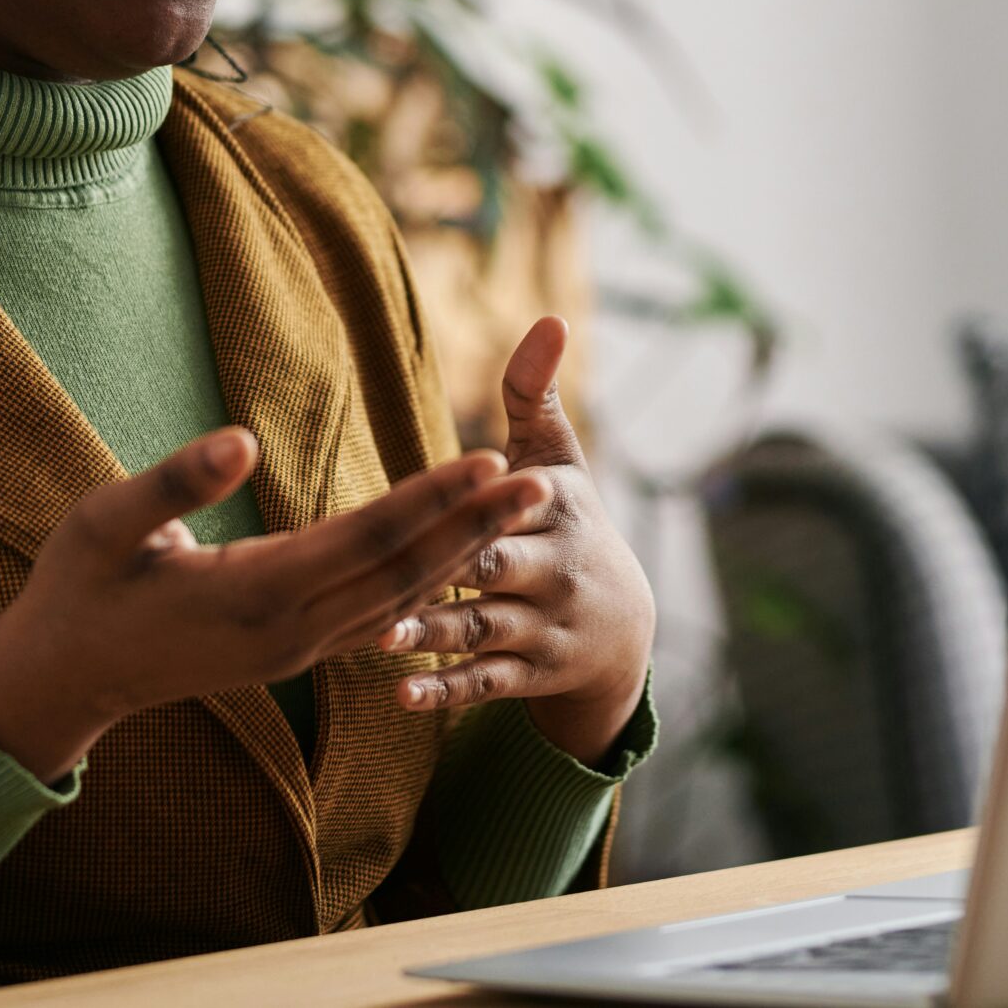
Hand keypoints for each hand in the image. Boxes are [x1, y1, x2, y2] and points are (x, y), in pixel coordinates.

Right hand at [0, 425, 552, 780]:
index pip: (367, 537)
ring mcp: (294, 650)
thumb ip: (175, 481)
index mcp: (253, 591)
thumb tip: (240, 437)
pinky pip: (374, 616)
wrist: (63, 677)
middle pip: (404, 572)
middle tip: (543, 480)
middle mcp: (289, 630)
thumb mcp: (106, 522)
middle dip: (475, 525)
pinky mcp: (290, 654)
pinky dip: (424, 582)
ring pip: (399, 599)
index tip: (489, 460)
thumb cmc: (79, 587)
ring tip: (516, 509)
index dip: (432, 497)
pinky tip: (458, 556)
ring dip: (462, 552)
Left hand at [376, 316, 656, 765]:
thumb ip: (536, 392)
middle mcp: (553, 573)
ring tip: (384, 636)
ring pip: (485, 631)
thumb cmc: (569, 523)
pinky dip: (446, 690)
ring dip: (435, 634)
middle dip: (461, 571)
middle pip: (500, 568)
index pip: (521, 502)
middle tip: (399, 573)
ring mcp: (542, 629)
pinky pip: (485, 687)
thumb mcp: (562, 459)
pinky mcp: (527, 675)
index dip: (495, 498)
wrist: (624, 629)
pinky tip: (401, 693)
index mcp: (557, 513)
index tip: (463, 488)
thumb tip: (549, 315)